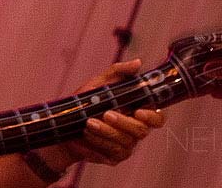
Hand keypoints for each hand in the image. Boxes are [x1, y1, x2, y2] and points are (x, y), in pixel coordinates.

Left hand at [50, 59, 165, 168]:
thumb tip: (138, 63)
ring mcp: (126, 146)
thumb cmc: (87, 102)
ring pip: (124, 142)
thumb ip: (119, 72)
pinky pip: (111, 152)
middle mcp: (136, 130)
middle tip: (106, 114)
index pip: (157, 118)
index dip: (153, 117)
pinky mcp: (114, 157)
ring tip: (88, 123)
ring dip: (106, 132)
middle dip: (123, 123)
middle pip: (141, 131)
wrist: (64, 125)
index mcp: (137, 112)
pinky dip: (98, 142)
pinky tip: (87, 134)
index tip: (139, 112)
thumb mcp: (100, 83)